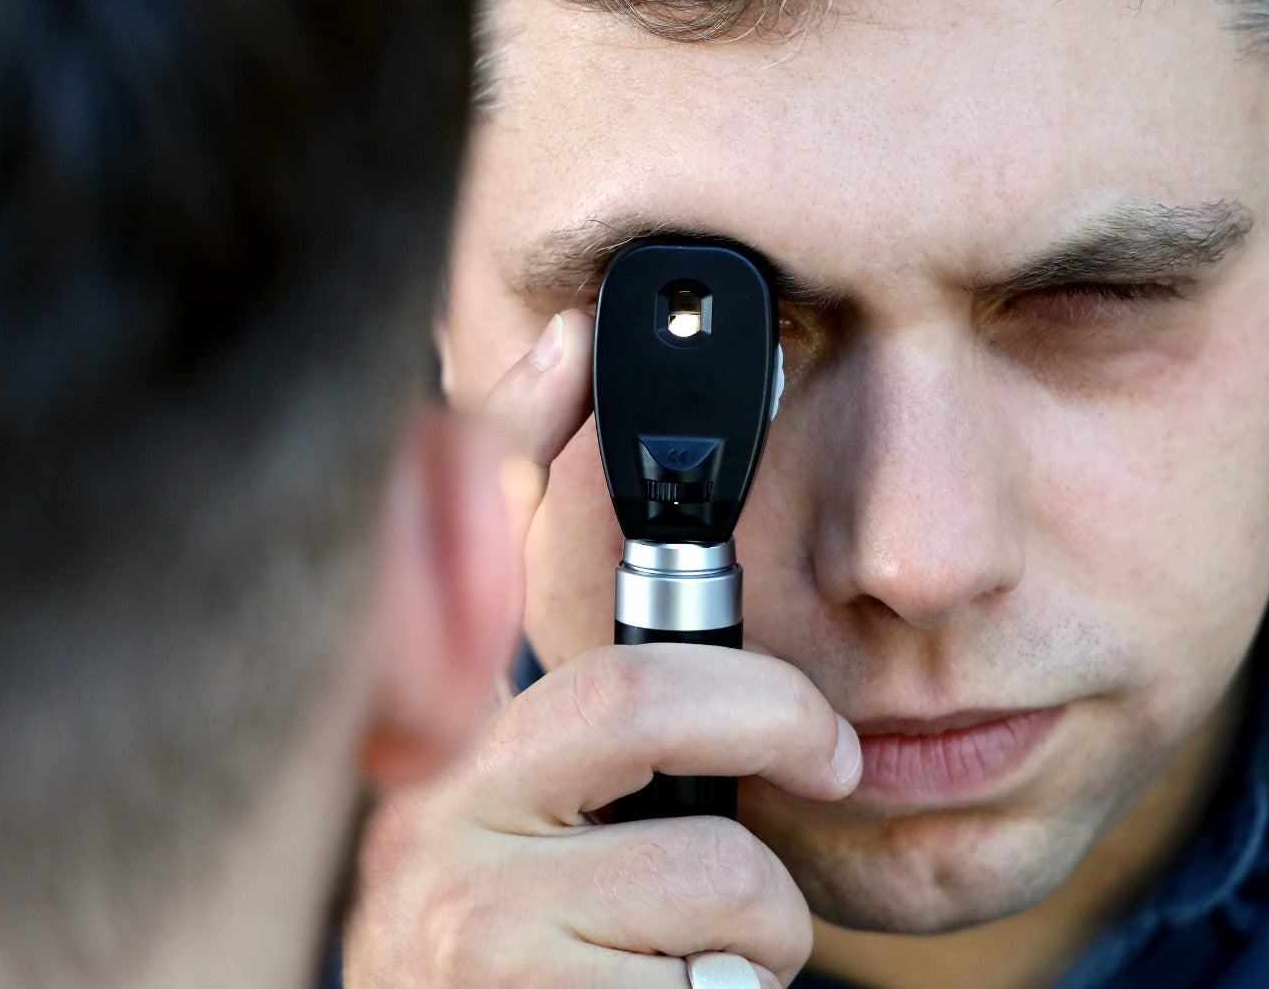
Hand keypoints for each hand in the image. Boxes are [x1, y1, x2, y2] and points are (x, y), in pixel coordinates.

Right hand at [344, 311, 862, 987]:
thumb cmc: (534, 962)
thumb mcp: (543, 822)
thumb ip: (583, 686)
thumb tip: (575, 422)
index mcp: (451, 749)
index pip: (505, 573)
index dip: (542, 446)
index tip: (586, 343)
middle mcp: (433, 814)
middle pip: (636, 694)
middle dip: (776, 716)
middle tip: (835, 756)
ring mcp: (465, 916)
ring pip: (708, 863)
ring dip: (766, 915)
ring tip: (726, 944)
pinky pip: (706, 976)